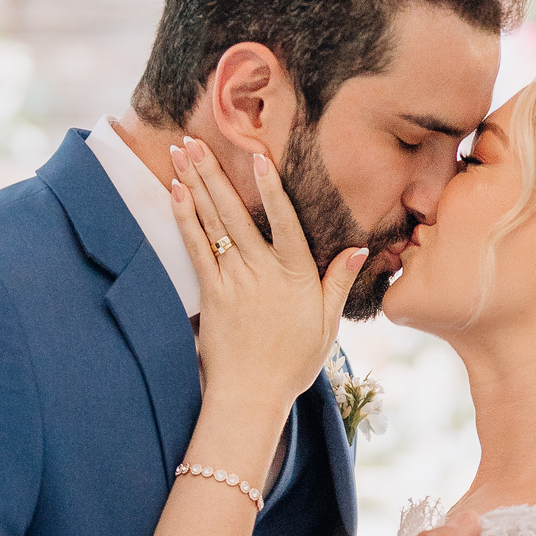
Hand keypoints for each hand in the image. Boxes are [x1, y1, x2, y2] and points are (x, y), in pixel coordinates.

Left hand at [169, 135, 366, 423]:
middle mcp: (263, 272)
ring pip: (213, 224)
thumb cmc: (293, 364)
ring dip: (195, 185)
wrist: (252, 397)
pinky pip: (196, 249)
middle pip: (238, 213)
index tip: (258, 155)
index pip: (285, 221)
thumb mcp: (327, 325)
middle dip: (215, 172)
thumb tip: (359, 249)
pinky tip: (176, 193)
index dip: (271, 187)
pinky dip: (185, 219)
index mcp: (296, 276)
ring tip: (181, 152)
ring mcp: (234, 282)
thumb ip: (339, 283)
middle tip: (195, 139)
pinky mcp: (211, 295)